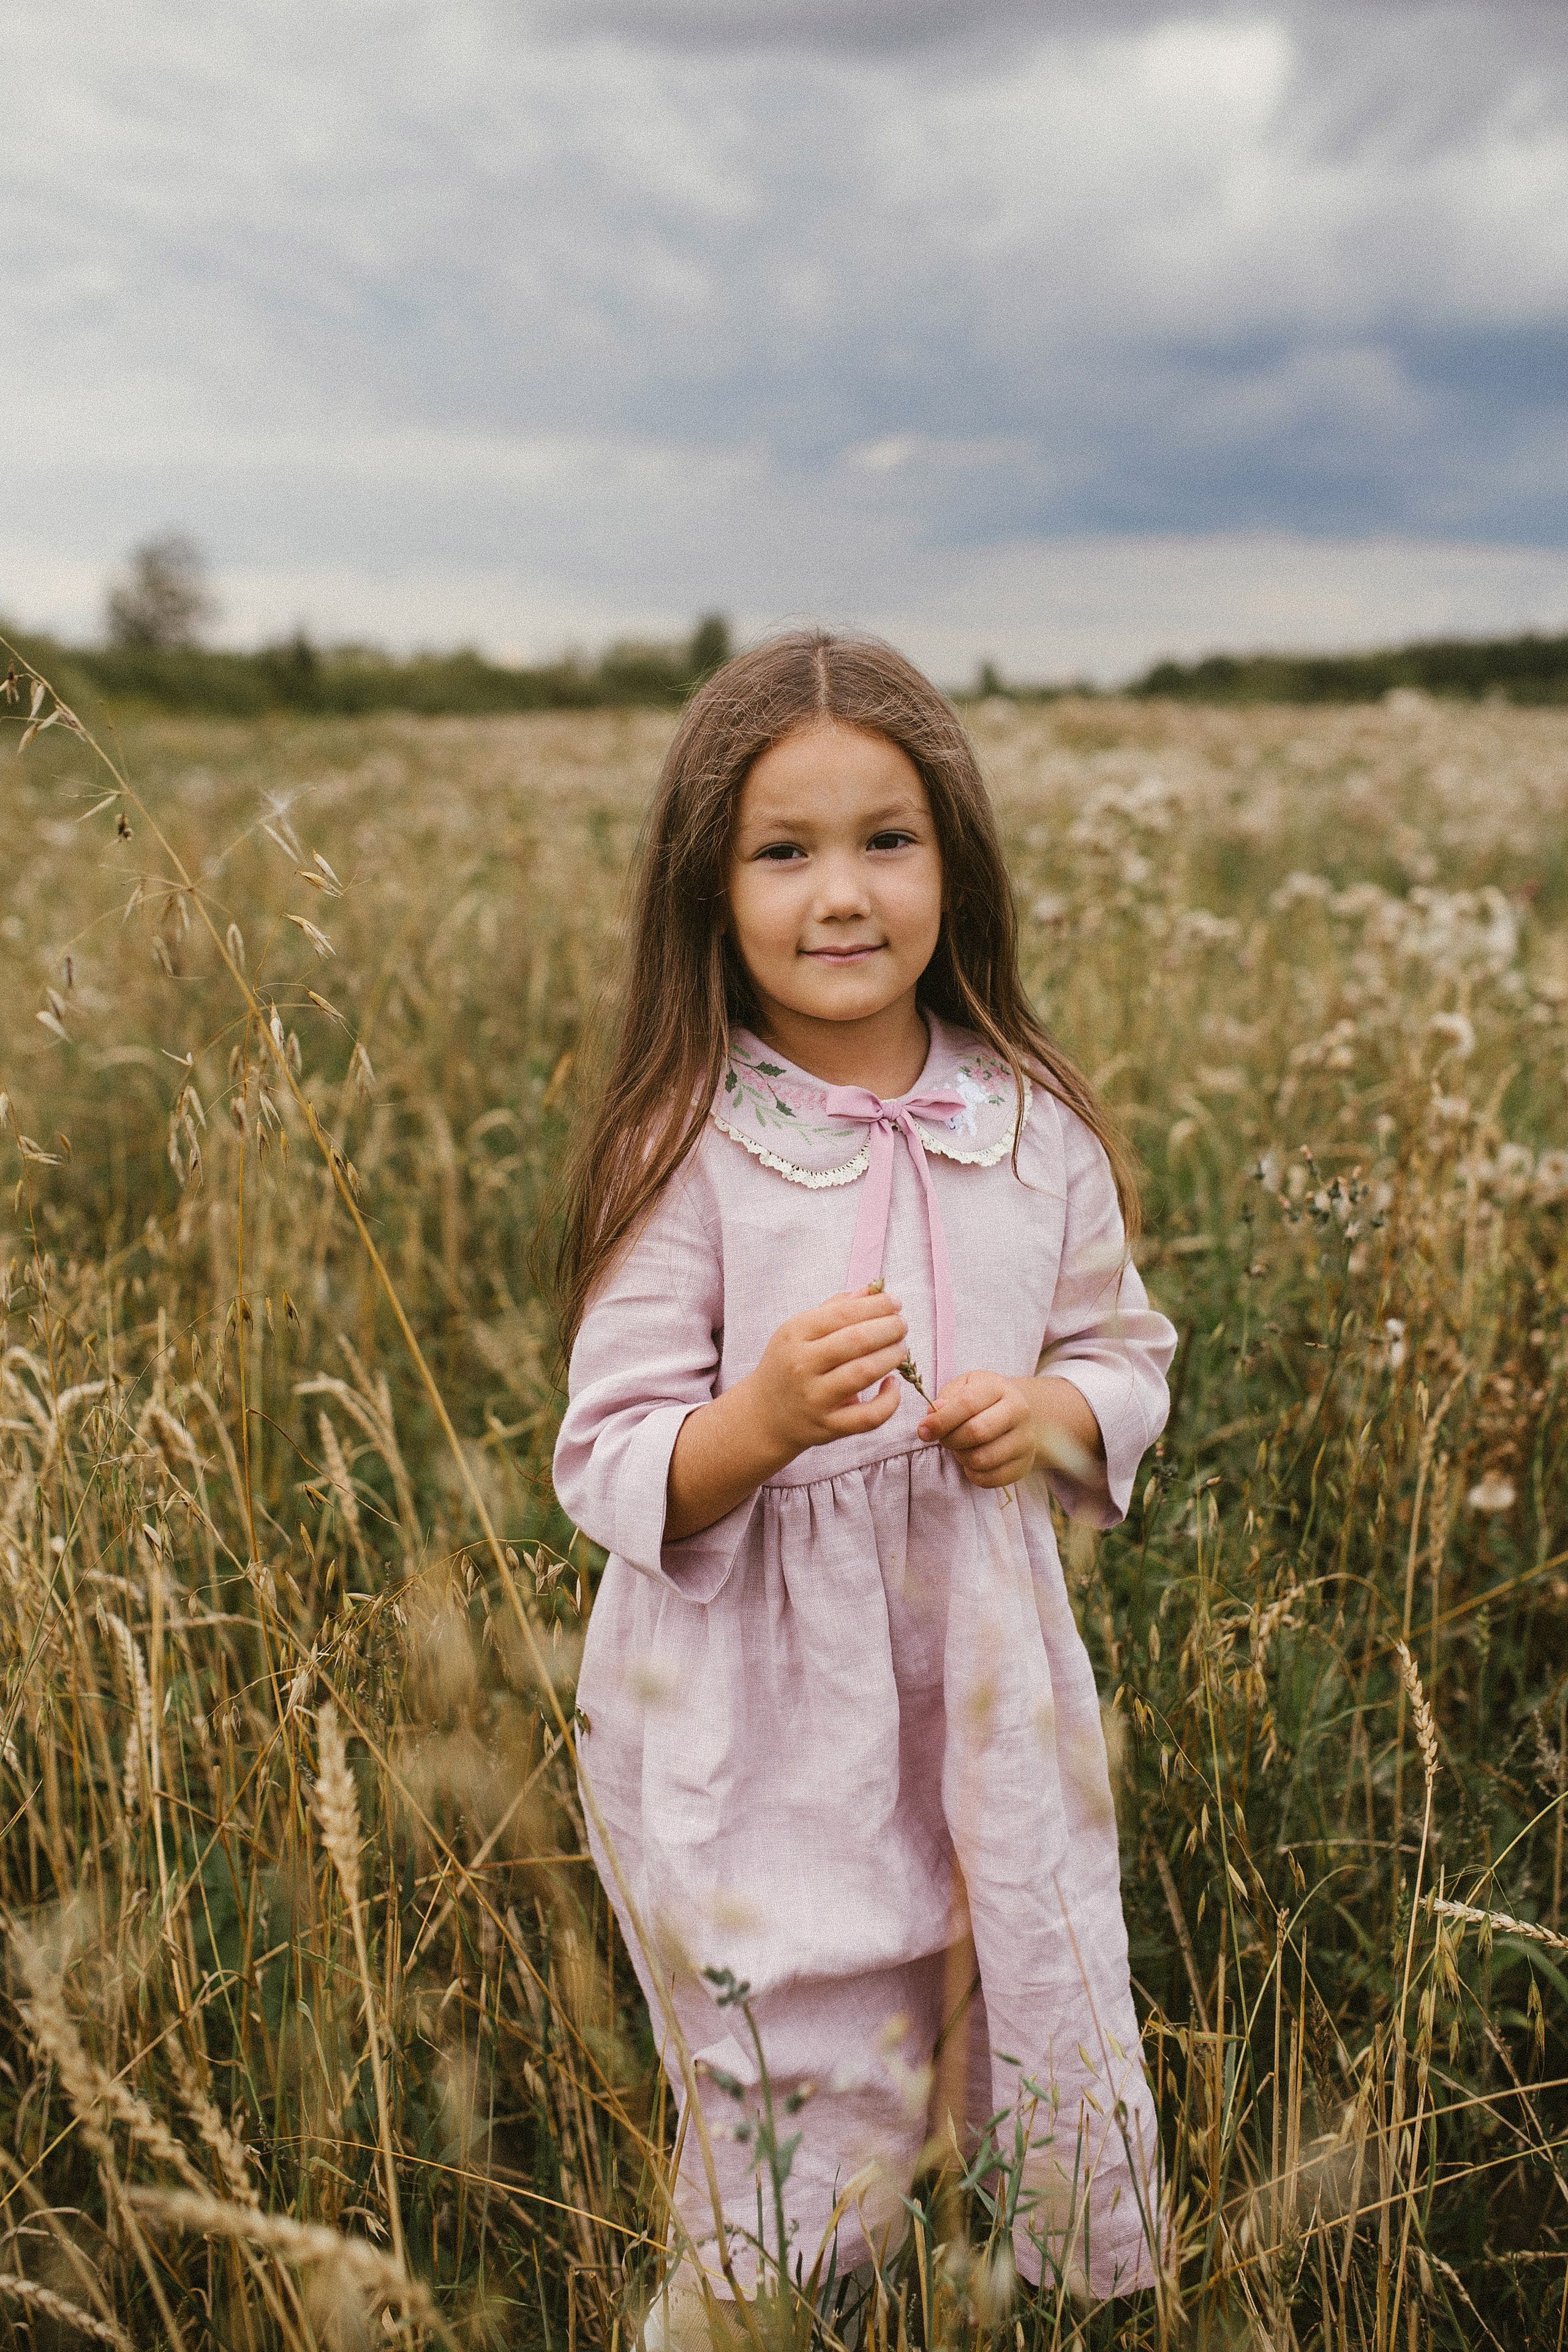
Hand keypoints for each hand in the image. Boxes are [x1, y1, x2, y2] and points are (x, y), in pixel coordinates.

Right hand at [666, 1284, 909, 1539]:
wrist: (765, 1415)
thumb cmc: (790, 1364)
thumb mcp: (800, 1331)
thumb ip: (835, 1309)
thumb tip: (873, 1290)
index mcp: (795, 1334)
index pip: (844, 1313)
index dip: (877, 1306)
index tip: (895, 1303)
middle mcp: (802, 1365)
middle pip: (858, 1340)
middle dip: (890, 1328)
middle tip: (901, 1326)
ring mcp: (815, 1398)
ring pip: (865, 1373)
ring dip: (892, 1357)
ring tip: (901, 1349)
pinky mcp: (828, 1427)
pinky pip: (869, 1416)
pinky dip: (890, 1401)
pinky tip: (893, 1385)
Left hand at [917, 1371, 1104, 1491]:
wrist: (1017, 1413)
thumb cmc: (983, 1399)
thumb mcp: (964, 1387)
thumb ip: (946, 1399)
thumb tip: (932, 1414)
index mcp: (999, 1388)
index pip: (966, 1404)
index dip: (940, 1420)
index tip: (923, 1430)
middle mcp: (1018, 1412)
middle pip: (976, 1433)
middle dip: (950, 1440)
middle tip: (942, 1439)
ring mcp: (1025, 1440)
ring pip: (982, 1459)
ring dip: (961, 1457)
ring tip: (960, 1448)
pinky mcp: (1024, 1464)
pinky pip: (991, 1479)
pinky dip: (973, 1474)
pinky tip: (971, 1461)